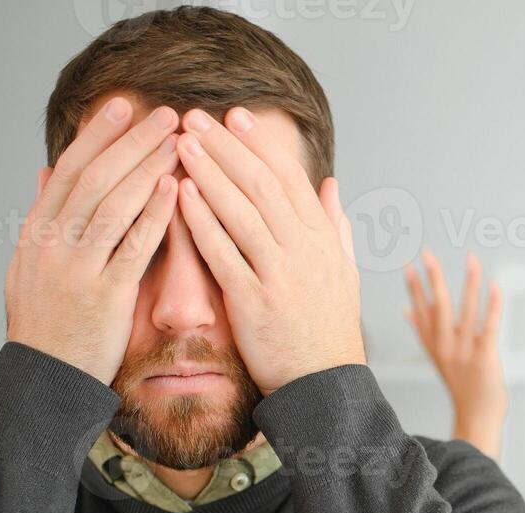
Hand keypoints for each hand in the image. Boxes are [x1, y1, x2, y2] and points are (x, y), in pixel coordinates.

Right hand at [5, 97, 180, 385]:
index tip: (122, 106)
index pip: (68, 170)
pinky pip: (132, 248)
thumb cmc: (47, 324)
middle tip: (164, 113)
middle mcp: (51, 246)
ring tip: (178, 143)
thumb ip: (42, 220)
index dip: (96, 135)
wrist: (46, 381)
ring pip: (113, 206)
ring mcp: (76, 270)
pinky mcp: (104, 298)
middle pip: (93, 179)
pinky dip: (154, 215)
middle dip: (130, 141)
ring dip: (148, 168)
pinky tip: (175, 190)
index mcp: (34, 234)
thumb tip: (45, 174)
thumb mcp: (29, 268)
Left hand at [172, 106, 364, 397]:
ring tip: (182, 144)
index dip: (261, 145)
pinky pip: (223, 255)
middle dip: (227, 148)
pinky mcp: (254, 304)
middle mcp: (304, 252)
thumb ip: (335, 225)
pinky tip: (181, 197)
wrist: (323, 384)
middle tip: (196, 118)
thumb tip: (331, 184)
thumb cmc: (329, 329)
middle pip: (262, 186)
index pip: (291, 179)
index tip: (236, 117)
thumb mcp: (344, 273)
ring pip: (242, 213)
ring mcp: (280, 277)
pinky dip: (202, 223)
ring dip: (210, 174)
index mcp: (323, 241)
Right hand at [403, 250, 507, 458]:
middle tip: (427, 254)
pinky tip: (495, 286)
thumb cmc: (461, 384)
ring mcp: (465, 352)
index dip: (414, 288)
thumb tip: (406, 310)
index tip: (408, 265)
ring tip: (471, 260)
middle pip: (437, 308)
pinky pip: (489, 326)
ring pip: (466, 312)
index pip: (420, 311)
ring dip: (469, 284)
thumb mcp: (438, 356)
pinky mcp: (485, 357)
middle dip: (433, 279)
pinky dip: (493, 305)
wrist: (476, 417)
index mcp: (433, 345)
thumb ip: (423, 331)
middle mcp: (446, 347)